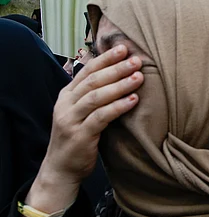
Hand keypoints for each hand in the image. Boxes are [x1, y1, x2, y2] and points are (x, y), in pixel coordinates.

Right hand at [23, 45, 143, 216]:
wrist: (61, 168)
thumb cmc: (78, 137)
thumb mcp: (81, 112)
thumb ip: (93, 95)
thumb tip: (118, 74)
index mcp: (67, 95)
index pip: (87, 70)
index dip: (106, 58)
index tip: (124, 48)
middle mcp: (66, 104)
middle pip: (93, 80)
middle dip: (116, 68)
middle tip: (137, 60)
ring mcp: (71, 120)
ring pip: (96, 96)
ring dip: (119, 85)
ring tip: (139, 77)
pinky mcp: (80, 136)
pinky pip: (101, 117)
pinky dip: (118, 107)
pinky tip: (133, 100)